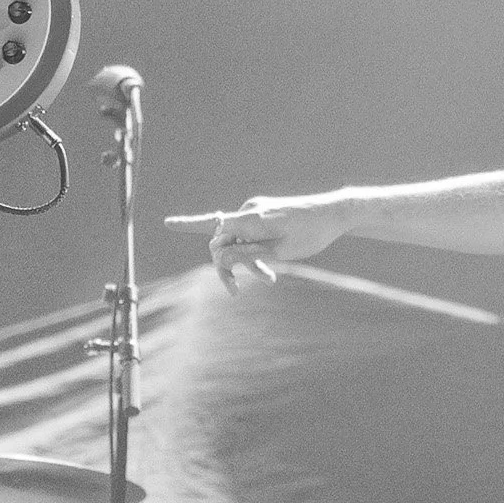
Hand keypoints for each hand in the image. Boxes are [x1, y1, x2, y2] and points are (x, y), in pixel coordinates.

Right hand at [166, 195, 350, 291]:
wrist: (335, 215)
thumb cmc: (311, 234)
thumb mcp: (280, 251)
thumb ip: (247, 254)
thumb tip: (216, 254)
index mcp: (253, 218)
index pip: (215, 223)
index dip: (189, 224)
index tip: (168, 223)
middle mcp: (251, 211)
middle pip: (223, 240)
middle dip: (228, 265)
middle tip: (234, 291)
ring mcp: (257, 212)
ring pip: (237, 241)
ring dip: (246, 261)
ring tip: (270, 279)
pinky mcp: (264, 216)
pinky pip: (248, 236)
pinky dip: (253, 252)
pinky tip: (266, 270)